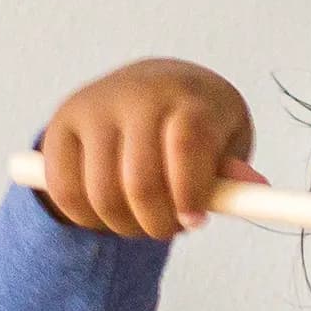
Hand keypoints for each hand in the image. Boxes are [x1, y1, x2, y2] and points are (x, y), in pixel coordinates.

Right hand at [32, 59, 256, 239]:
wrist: (151, 82)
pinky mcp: (60, 126)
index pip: (186, 146)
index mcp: (186, 96)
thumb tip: (250, 190)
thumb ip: (231, 168)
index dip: (190, 194)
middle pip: (140, 181)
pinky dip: (87, 219)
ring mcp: (93, 108)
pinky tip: (109, 214)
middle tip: (170, 229)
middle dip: (157, 223)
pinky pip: (66, 192)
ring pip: (101, 194)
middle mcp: (136, 96)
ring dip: (124, 226)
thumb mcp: (225, 137)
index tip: (195, 222)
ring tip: (143, 222)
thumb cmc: (197, 121)